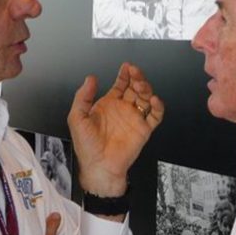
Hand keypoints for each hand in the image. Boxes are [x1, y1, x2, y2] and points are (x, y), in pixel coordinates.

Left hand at [68, 63, 163, 196]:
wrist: (99, 167)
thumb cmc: (87, 147)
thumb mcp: (77, 118)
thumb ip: (83, 97)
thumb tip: (90, 79)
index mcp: (108, 105)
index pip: (120, 85)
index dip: (125, 75)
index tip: (126, 67)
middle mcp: (123, 110)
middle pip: (135, 88)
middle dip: (137, 78)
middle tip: (135, 72)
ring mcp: (134, 119)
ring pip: (146, 98)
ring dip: (146, 89)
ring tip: (141, 85)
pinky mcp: (144, 130)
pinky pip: (155, 116)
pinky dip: (158, 107)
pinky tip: (154, 101)